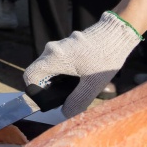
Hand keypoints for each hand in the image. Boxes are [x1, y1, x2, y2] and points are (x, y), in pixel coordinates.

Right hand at [23, 12, 140, 116]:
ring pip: (50, 65)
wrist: (117, 34)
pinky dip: (64, 70)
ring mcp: (59, 45)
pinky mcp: (68, 44)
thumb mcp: (93, 84)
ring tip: (76, 87)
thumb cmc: (105, 58)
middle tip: (63, 97)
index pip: (30, 74)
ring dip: (58, 79)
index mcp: (54, 58)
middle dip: (48, 86)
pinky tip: (82, 75)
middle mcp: (52, 49)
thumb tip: (65, 113)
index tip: (46, 99)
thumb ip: (78, 100)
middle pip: (40, 71)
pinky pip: (58, 59)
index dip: (33, 89)